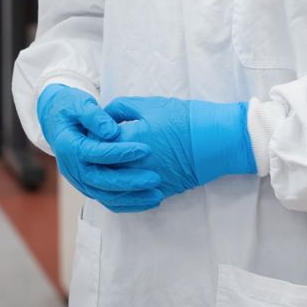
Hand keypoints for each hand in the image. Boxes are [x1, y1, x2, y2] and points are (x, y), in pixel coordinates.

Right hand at [36, 84, 162, 212]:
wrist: (57, 122)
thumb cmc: (71, 109)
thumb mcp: (80, 104)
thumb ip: (95, 116)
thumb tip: (113, 132)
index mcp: (69, 146)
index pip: (97, 153)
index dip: (121, 152)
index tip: (146, 149)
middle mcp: (73, 168)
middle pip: (102, 180)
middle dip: (130, 181)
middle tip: (154, 178)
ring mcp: (80, 180)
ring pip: (105, 195)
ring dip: (132, 198)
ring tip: (156, 196)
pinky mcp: (89, 186)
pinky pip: (107, 200)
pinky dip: (127, 203)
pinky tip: (147, 201)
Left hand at [105, 96, 255, 199]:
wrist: (216, 141)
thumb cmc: (185, 119)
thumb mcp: (150, 105)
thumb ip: (122, 108)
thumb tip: (106, 115)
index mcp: (128, 142)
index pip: (96, 143)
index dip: (91, 136)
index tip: (92, 129)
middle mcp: (133, 166)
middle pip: (101, 169)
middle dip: (94, 159)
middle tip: (94, 148)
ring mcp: (146, 183)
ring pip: (112, 190)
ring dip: (105, 180)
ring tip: (104, 167)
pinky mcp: (159, 192)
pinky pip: (131, 202)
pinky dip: (122, 196)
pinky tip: (119, 186)